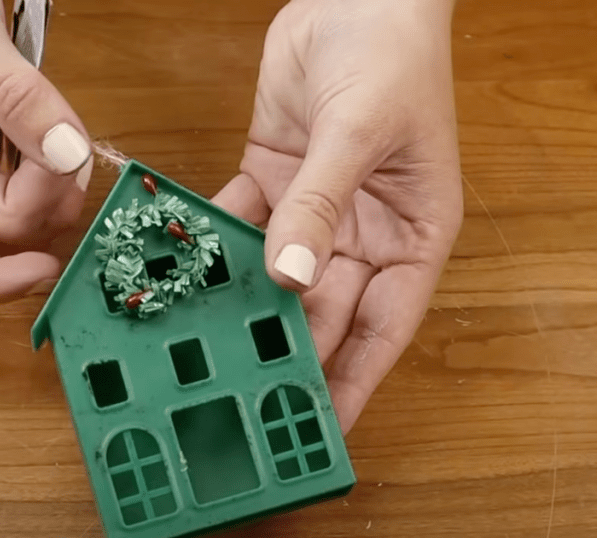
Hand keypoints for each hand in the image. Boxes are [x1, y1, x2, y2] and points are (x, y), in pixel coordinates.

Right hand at [0, 0, 92, 299]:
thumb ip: (13, 90)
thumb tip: (65, 153)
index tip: (44, 267)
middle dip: (44, 198)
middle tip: (64, 140)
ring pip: (26, 208)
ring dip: (60, 181)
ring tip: (61, 122)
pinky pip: (36, 176)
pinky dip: (61, 162)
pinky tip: (60, 126)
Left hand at [213, 0, 462, 433]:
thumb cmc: (392, 55)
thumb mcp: (359, 135)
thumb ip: (321, 206)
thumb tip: (292, 278)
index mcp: (412, 234)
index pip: (385, 325)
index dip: (357, 380)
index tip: (323, 429)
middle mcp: (363, 232)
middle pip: (323, 308)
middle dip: (287, 350)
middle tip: (243, 392)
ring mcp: (316, 209)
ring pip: (277, 273)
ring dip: (243, 304)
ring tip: (203, 346)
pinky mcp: (274, 180)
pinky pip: (243, 225)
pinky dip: (216, 246)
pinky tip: (185, 273)